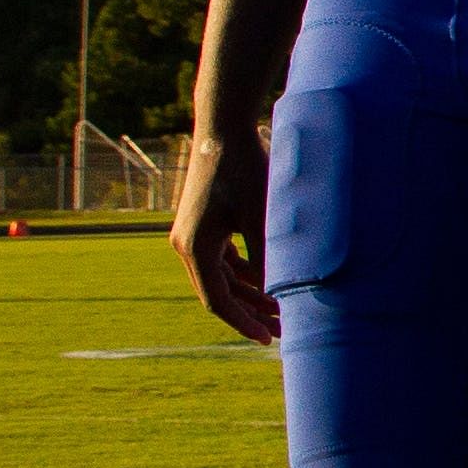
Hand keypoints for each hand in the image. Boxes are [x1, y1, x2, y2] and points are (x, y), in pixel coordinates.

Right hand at [173, 129, 278, 344]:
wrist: (223, 128)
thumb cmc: (244, 169)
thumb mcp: (260, 217)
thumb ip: (266, 257)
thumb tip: (276, 294)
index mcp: (195, 248)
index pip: (217, 301)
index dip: (243, 323)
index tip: (267, 338)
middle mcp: (186, 245)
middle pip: (218, 292)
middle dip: (250, 312)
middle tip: (281, 330)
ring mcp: (192, 234)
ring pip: (221, 276)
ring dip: (248, 292)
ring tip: (279, 309)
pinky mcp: (202, 223)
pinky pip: (221, 259)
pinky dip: (242, 271)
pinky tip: (266, 282)